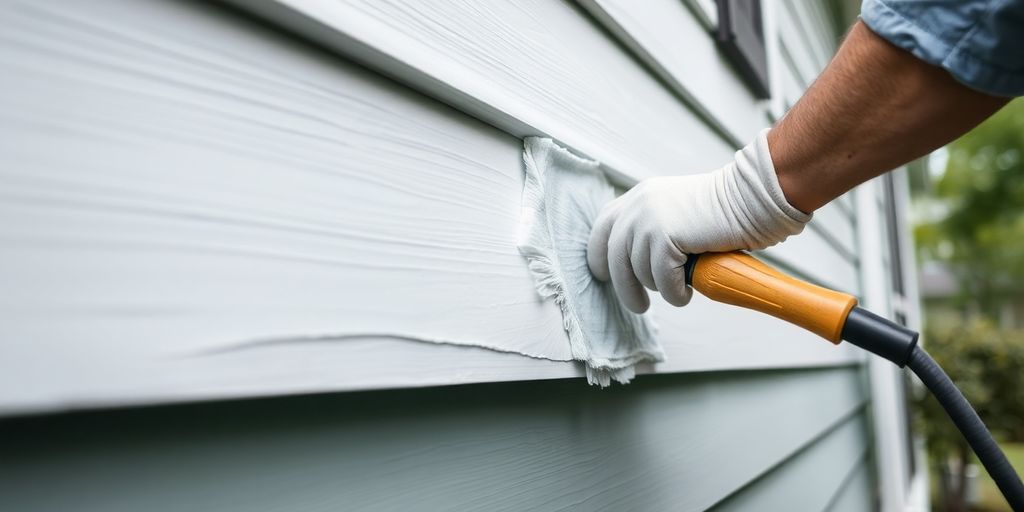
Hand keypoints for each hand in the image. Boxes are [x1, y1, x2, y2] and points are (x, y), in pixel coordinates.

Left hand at [586, 129, 810, 312]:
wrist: (752, 199)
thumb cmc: (726, 211)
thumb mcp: (679, 213)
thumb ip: (655, 227)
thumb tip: (638, 263)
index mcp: (639, 198)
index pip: (603, 227)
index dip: (600, 255)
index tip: (605, 275)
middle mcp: (637, 206)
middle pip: (613, 257)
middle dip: (624, 287)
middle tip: (639, 306)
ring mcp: (648, 220)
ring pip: (641, 273)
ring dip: (661, 288)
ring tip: (682, 287)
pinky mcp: (664, 237)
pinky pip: (661, 280)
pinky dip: (675, 293)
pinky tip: (688, 292)